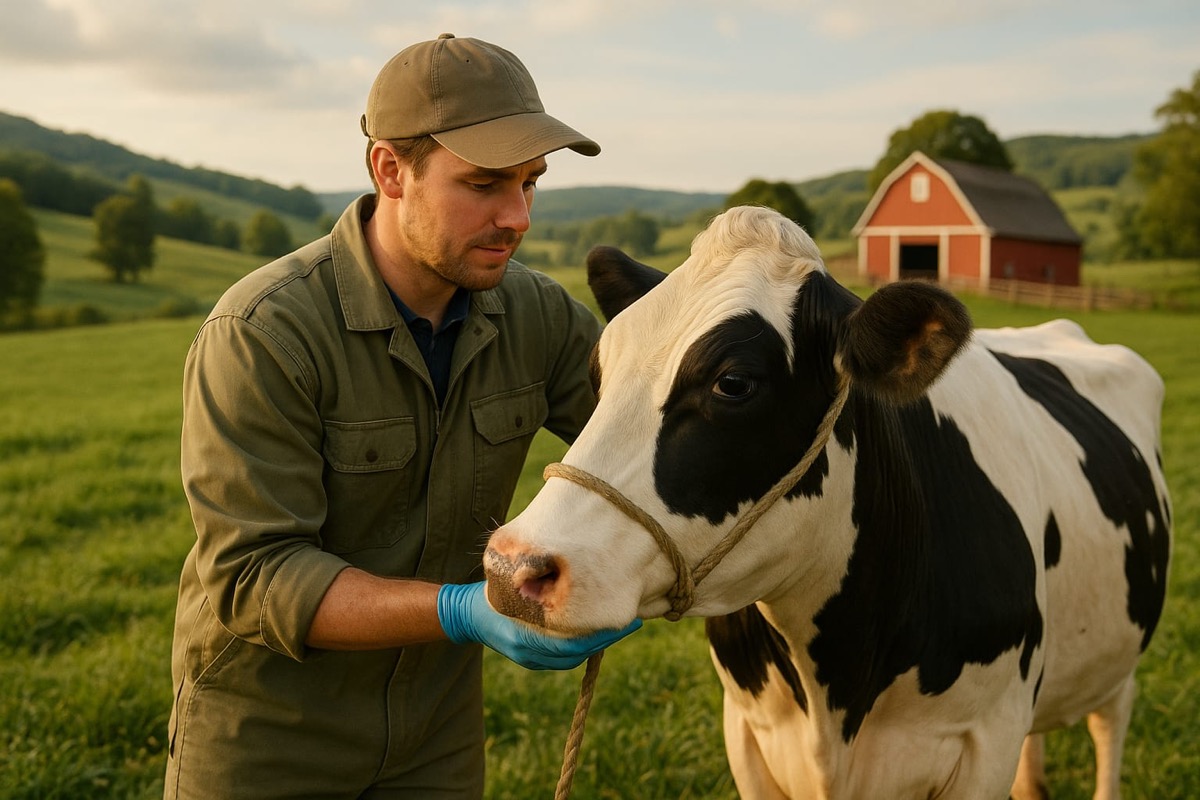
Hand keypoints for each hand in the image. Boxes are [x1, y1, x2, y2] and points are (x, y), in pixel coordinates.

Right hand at [437, 582, 641, 669]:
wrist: (466, 614)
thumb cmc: (494, 590)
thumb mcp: (517, 583)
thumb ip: (543, 587)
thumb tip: (583, 581)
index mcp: (525, 635)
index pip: (573, 641)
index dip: (602, 632)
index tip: (627, 619)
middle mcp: (527, 652)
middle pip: (577, 653)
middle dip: (606, 638)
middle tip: (633, 622)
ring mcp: (528, 659)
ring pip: (572, 658)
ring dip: (597, 644)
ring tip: (619, 627)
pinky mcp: (530, 661)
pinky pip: (562, 659)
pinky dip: (582, 648)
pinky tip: (597, 634)